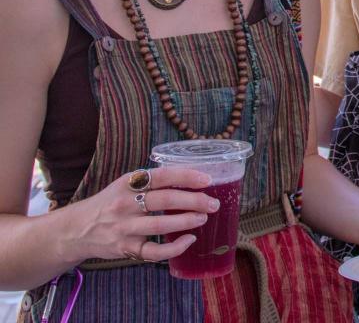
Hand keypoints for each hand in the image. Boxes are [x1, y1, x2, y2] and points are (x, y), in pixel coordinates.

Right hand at [62, 167, 214, 263]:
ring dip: (187, 221)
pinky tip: (188, 240)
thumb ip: (151, 182)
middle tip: (213, 203)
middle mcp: (124, 204)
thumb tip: (192, 178)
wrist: (75, 230)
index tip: (207, 180)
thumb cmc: (110, 203)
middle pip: (164, 200)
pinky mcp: (125, 249)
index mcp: (127, 184)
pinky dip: (174, 248)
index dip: (186, 177)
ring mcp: (124, 228)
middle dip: (194, 201)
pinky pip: (153, 252)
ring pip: (160, 226)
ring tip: (204, 218)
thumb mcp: (124, 185)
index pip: (161, 176)